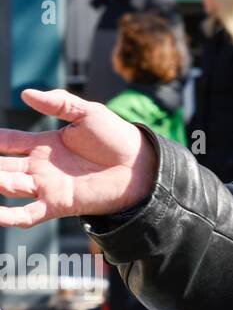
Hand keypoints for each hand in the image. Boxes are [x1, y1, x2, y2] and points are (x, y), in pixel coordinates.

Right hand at [0, 89, 158, 228]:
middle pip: (0, 166)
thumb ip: (59, 102)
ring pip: (8, 186)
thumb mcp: (88, 113)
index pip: (6, 141)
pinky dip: (9, 216)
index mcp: (43, 144)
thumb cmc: (116, 137)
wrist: (141, 165)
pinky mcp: (58, 204)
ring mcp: (46, 186)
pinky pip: (27, 213)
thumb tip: (25, 93)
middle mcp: (39, 167)